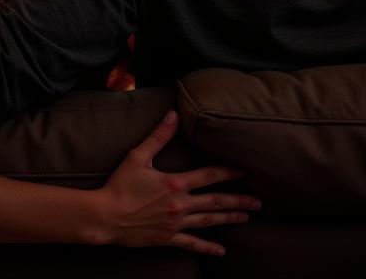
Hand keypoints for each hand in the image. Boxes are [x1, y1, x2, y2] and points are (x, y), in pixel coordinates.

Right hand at [96, 110, 258, 252]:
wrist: (106, 216)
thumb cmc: (120, 184)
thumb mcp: (138, 156)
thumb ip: (158, 136)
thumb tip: (173, 115)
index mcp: (175, 183)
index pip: (208, 176)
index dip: (227, 172)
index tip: (243, 171)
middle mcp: (180, 204)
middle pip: (215, 201)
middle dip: (238, 200)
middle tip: (259, 202)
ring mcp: (176, 223)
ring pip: (209, 221)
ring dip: (229, 218)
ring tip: (246, 217)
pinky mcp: (168, 238)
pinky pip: (192, 244)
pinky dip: (208, 247)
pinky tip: (221, 250)